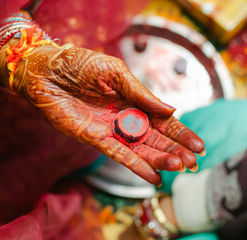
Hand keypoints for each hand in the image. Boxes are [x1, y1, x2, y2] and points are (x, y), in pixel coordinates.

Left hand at [0, 44, 204, 185]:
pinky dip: (135, 166)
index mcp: (134, 100)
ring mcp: (111, 130)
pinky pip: (118, 154)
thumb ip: (141, 93)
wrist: (47, 70)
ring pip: (140, 150)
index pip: (164, 120)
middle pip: (155, 139)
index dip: (181, 133)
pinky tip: (153, 177)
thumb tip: (172, 110)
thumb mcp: (115, 73)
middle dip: (175, 150)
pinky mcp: (94, 138)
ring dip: (160, 160)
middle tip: (193, 163)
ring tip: (179, 168)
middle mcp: (125, 118)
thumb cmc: (80, 64)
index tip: (199, 146)